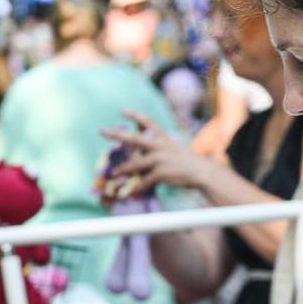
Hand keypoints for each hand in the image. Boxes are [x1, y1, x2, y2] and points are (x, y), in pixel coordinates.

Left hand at [99, 110, 215, 191]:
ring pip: (135, 164)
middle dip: (116, 134)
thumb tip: (141, 139)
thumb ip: (157, 143)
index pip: (148, 121)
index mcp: (163, 137)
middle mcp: (160, 145)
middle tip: (101, 130)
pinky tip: (132, 192)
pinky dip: (137, 187)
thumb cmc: (185, 160)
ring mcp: (160, 159)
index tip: (122, 111)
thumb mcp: (172, 146)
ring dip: (122, 170)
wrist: (201, 172)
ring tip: (113, 174)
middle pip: (133, 138)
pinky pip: (144, 181)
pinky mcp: (161, 173)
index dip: (135, 115)